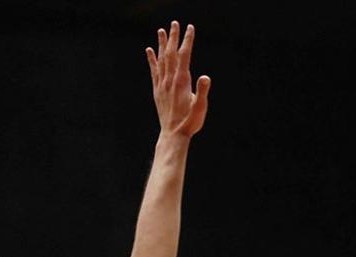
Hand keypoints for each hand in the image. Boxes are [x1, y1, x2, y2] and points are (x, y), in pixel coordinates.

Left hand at [147, 22, 210, 138]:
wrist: (173, 135)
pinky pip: (154, 71)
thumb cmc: (189, 122)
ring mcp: (162, 85)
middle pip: (171, 54)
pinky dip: (152, 59)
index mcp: (181, 82)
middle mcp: (169, 80)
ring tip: (161, 31)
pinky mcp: (157, 90)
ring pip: (161, 60)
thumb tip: (205, 76)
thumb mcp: (200, 107)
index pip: (184, 56)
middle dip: (173, 37)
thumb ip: (202, 91)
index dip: (187, 41)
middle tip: (175, 23)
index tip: (190, 28)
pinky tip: (149, 50)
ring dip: (162, 44)